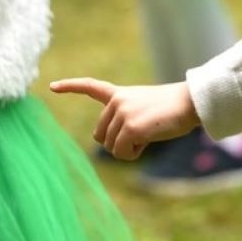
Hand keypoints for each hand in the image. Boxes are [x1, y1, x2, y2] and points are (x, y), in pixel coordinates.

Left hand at [49, 78, 199, 159]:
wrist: (189, 103)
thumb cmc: (171, 110)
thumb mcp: (143, 110)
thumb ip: (124, 121)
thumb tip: (113, 146)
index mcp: (119, 94)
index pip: (90, 87)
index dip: (70, 87)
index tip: (52, 87)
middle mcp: (116, 101)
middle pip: (99, 136)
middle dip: (115, 143)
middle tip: (139, 137)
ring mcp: (122, 113)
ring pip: (110, 147)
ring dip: (127, 149)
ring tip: (147, 135)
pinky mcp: (130, 127)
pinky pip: (121, 152)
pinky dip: (132, 154)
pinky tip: (147, 141)